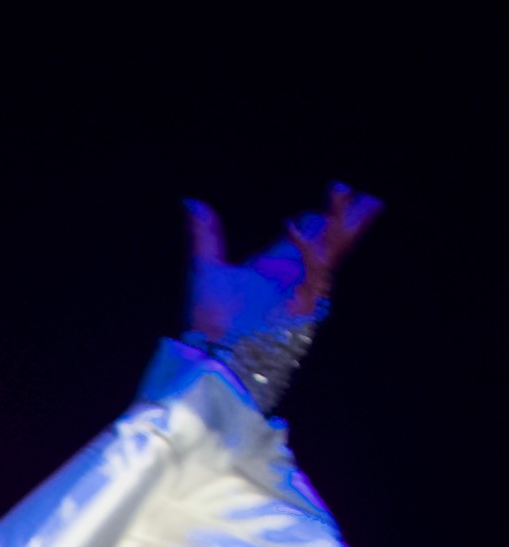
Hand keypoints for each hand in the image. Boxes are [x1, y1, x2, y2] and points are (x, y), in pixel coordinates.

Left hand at [187, 184, 381, 340]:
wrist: (214, 355)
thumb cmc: (208, 320)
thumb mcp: (205, 268)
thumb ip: (204, 236)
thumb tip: (192, 203)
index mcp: (273, 267)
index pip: (305, 235)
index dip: (321, 216)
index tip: (336, 191)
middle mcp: (292, 276)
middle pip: (327, 240)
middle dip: (344, 216)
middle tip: (355, 191)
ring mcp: (302, 288)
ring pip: (329, 249)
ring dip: (339, 221)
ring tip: (343, 192)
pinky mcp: (306, 301)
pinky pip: (312, 268)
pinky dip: (307, 246)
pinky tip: (299, 223)